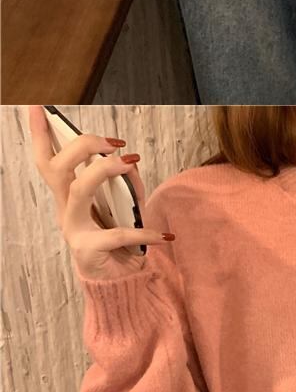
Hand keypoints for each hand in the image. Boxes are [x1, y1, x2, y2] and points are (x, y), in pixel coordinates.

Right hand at [28, 109, 170, 281]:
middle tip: (111, 142)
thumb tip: (131, 161)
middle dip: (81, 145)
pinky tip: (163, 235)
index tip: (37, 107)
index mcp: (69, 196)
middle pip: (57, 168)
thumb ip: (126, 182)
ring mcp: (73, 230)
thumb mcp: (123, 205)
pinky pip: (116, 233)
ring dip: (105, 170)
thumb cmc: (117, 239)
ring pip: (79, 189)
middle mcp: (65, 210)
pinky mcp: (88, 251)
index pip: (48, 160)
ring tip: (131, 162)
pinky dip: (143, 231)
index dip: (41, 135)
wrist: (117, 284)